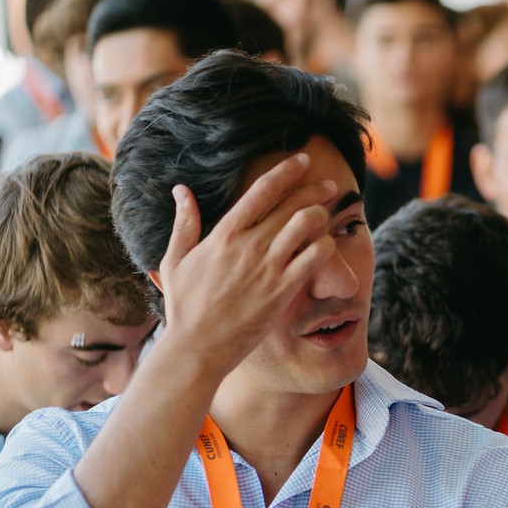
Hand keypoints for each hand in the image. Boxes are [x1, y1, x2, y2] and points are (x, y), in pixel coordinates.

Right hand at [157, 152, 338, 380]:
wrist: (198, 346)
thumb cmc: (185, 305)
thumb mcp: (176, 260)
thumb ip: (184, 223)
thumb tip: (181, 190)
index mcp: (222, 235)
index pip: (260, 192)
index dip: (285, 173)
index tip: (300, 161)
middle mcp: (248, 246)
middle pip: (289, 206)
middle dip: (313, 190)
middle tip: (328, 184)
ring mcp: (267, 268)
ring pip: (305, 227)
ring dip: (322, 213)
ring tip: (330, 211)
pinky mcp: (282, 291)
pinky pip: (313, 260)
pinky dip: (326, 246)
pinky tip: (331, 242)